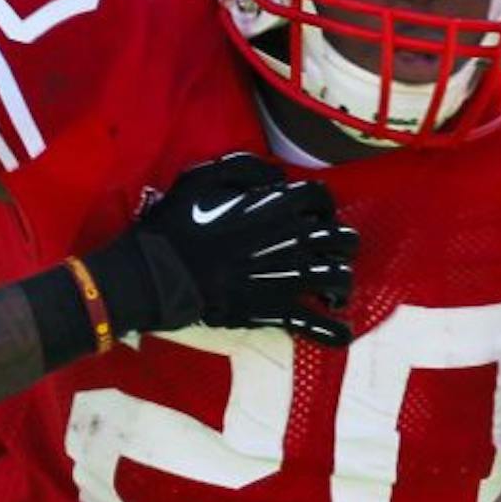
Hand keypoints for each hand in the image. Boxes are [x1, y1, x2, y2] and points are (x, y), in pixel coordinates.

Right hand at [86, 153, 356, 345]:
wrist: (158, 274)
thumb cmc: (176, 224)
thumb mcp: (202, 177)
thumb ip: (244, 167)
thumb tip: (276, 175)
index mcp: (276, 206)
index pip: (321, 197)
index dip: (322, 204)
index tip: (314, 214)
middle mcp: (292, 240)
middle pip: (342, 238)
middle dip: (341, 243)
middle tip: (328, 252)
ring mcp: (287, 277)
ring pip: (339, 277)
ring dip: (342, 283)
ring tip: (333, 291)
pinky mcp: (275, 310)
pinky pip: (316, 324)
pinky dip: (334, 331)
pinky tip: (341, 333)